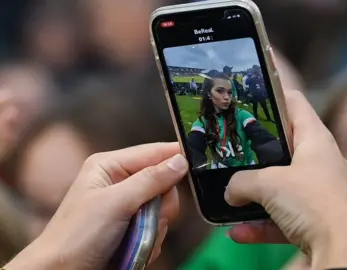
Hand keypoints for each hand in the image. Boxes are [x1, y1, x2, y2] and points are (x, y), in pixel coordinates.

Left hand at [5, 143, 188, 269]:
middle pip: (164, 182)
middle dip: (161, 205)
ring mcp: (128, 205)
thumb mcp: (115, 203)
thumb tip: (180, 161)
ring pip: (164, 208)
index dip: (175, 157)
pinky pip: (159, 226)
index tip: (196, 165)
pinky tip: (135, 247)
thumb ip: (150, 180)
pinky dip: (152, 238)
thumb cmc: (77, 235)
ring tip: (137, 237)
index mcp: (111, 166)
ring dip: (156, 226)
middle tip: (151, 218)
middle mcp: (121, 182)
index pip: (154, 152)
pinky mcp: (133, 226)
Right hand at [224, 90, 346, 269]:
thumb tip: (229, 190)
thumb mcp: (268, 184)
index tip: (248, 99)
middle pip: (285, 146)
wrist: (344, 250)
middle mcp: (320, 161)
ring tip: (231, 197)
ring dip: (256, 195)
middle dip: (258, 151)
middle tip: (233, 150)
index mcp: (315, 139)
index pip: (294, 102)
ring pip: (282, 186)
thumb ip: (242, 182)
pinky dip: (262, 224)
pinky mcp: (317, 218)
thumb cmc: (312, 201)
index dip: (272, 95)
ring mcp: (320, 191)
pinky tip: (238, 233)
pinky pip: (284, 217)